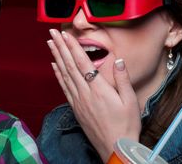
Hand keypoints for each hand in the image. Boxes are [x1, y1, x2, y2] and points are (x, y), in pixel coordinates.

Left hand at [47, 29, 141, 161]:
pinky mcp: (76, 108)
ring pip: (64, 74)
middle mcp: (85, 93)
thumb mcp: (130, 101)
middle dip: (61, 47)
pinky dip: (58, 74)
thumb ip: (123, 79)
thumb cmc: (126, 125)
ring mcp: (79, 101)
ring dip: (57, 57)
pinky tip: (54, 66)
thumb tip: (119, 60)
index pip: (83, 63)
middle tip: (53, 32)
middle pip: (70, 65)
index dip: (73, 47)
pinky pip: (64, 87)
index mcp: (99, 89)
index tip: (65, 34)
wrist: (115, 148)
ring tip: (50, 43)